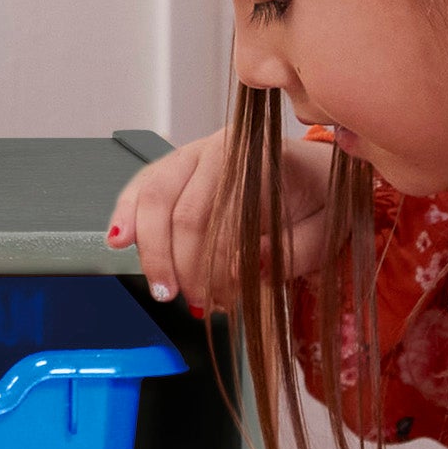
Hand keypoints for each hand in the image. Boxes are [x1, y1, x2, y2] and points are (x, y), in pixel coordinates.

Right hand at [106, 125, 332, 309]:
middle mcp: (218, 148)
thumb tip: (237, 267)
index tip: (222, 300)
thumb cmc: (321, 202)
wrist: (316, 173)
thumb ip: (294, 251)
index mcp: (258, 156)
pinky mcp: (173, 169)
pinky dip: (126, 216)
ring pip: (151, 196)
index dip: (215, 263)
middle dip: (175, 261)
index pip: (220, 215)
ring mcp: (190, 155)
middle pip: (176, 206)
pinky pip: (140, 189)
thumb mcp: (328, 229)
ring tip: (162, 288)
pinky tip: (119, 241)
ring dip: (149, 248)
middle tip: (187, 300)